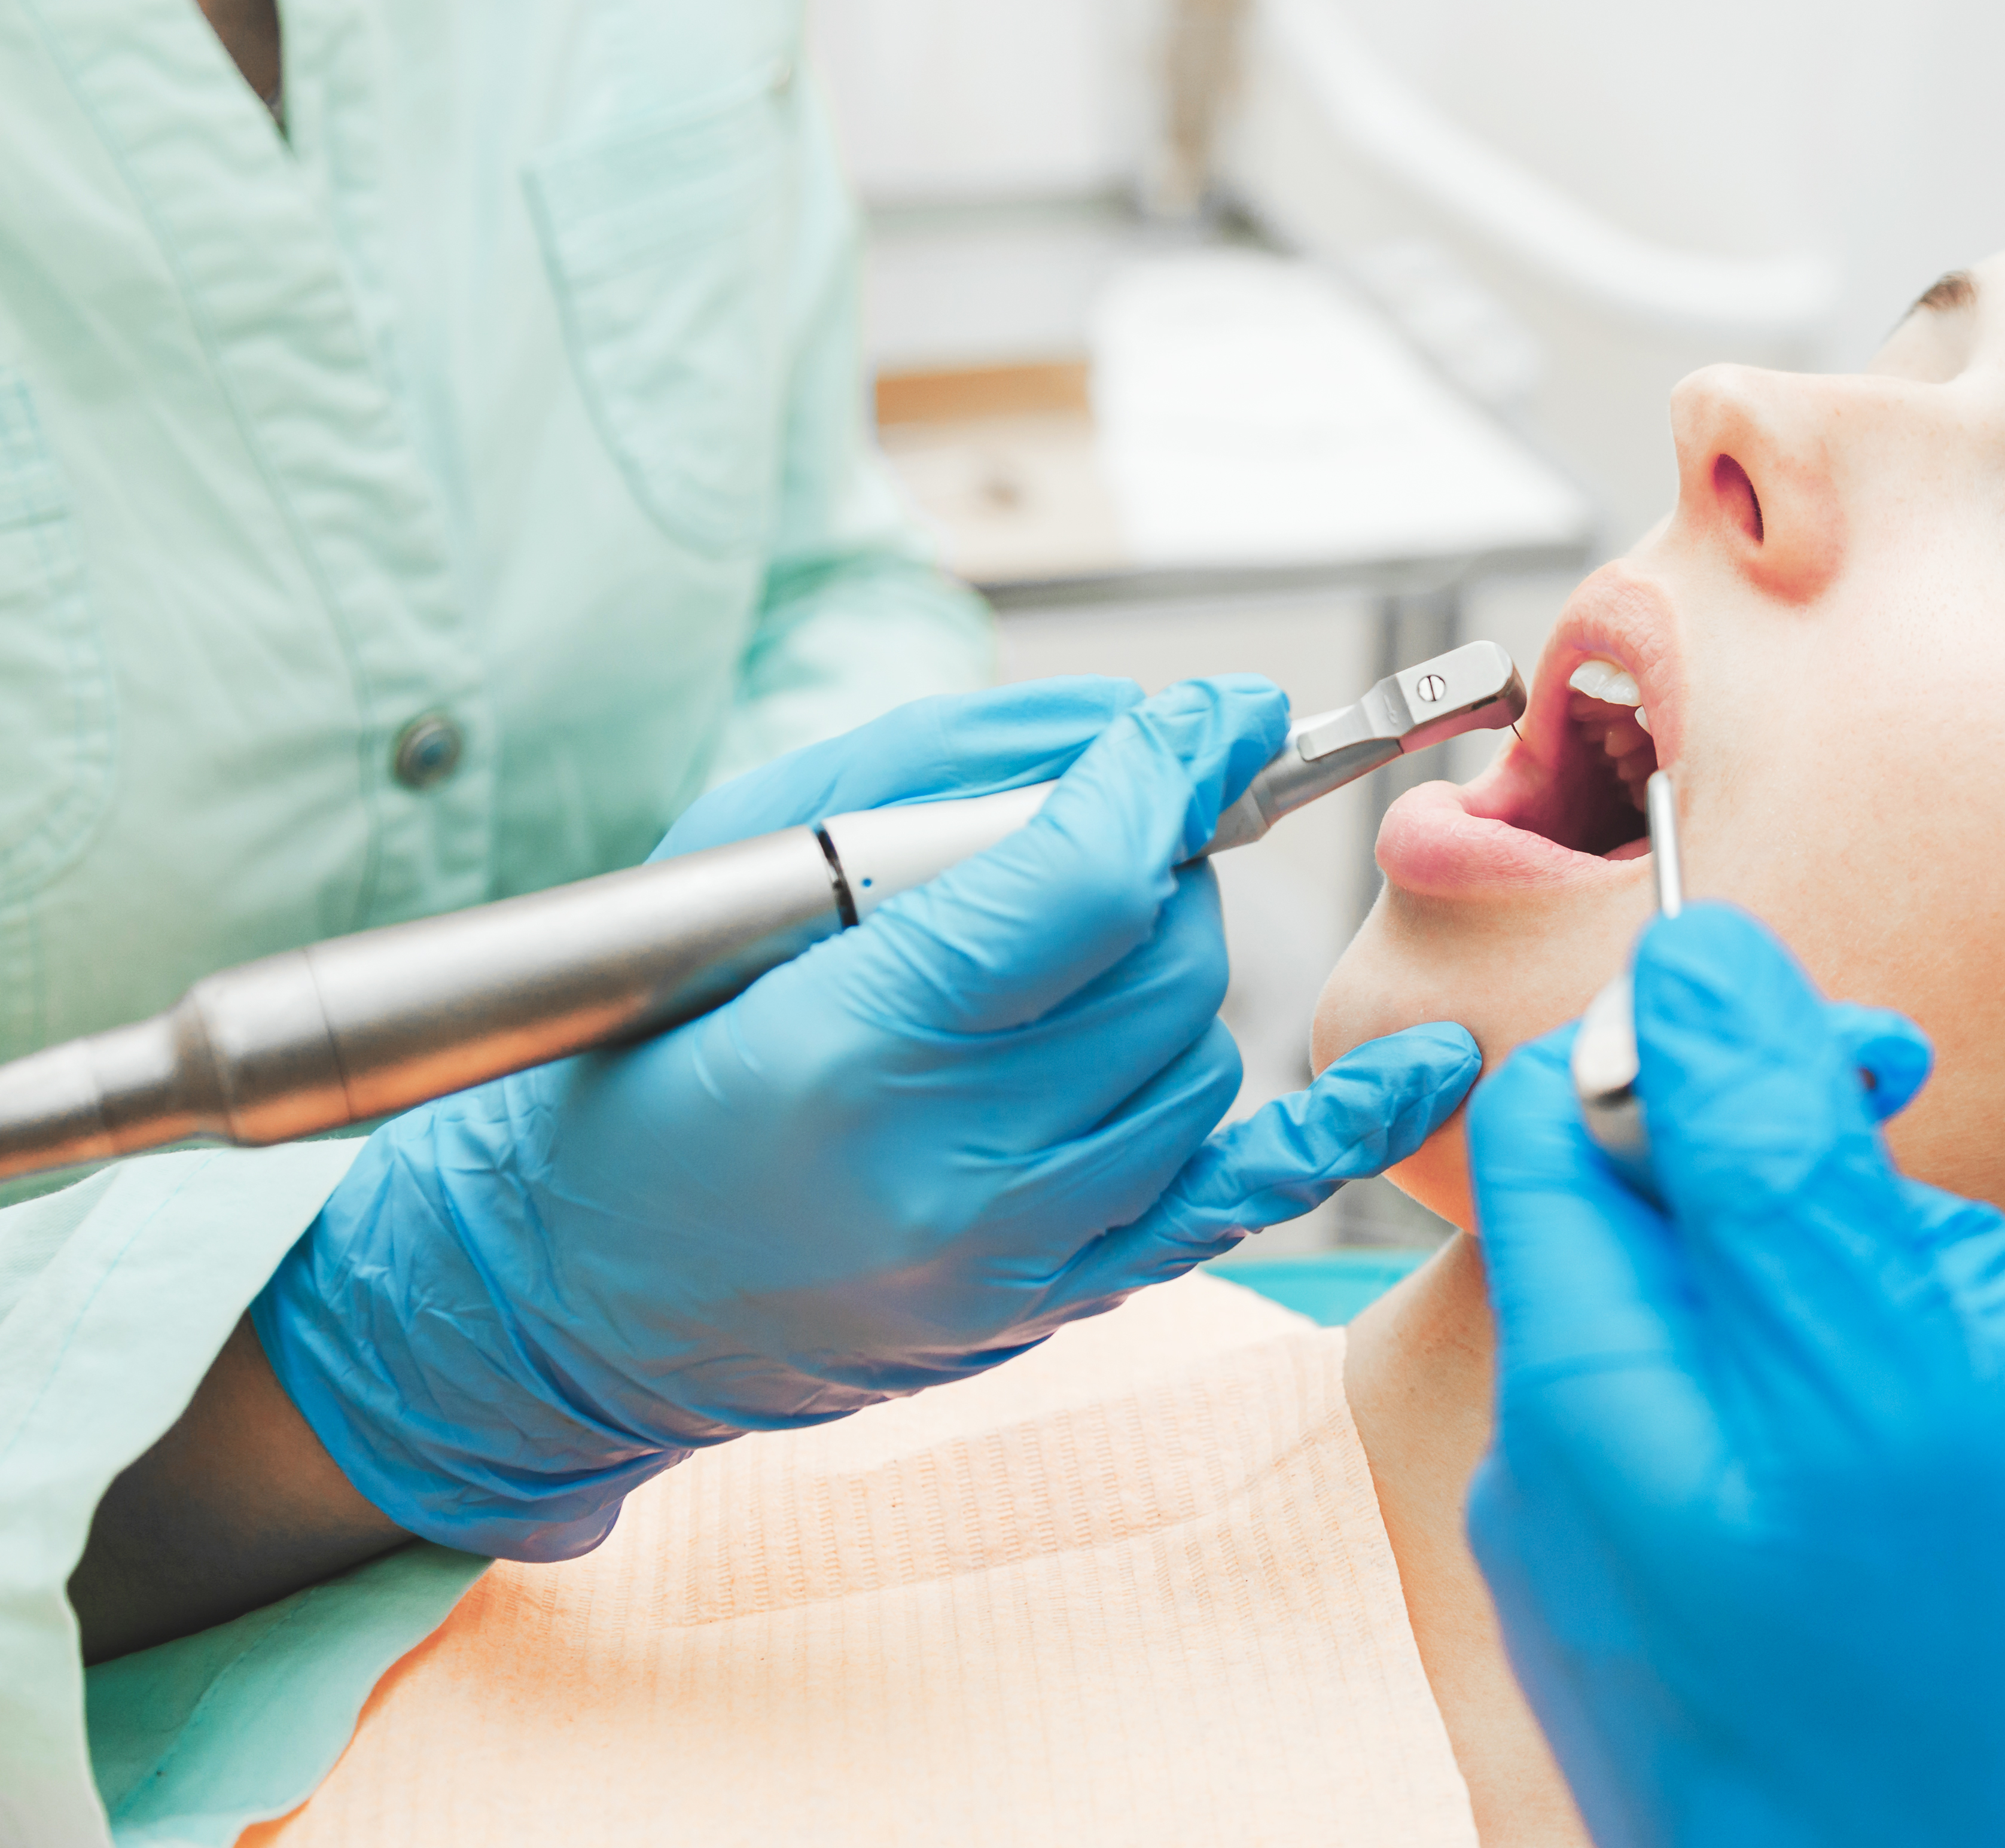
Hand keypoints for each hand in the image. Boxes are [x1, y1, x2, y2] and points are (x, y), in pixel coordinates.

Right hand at [253, 677, 1482, 1556]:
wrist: (570, 1291)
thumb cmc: (644, 1050)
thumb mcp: (750, 870)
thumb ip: (940, 779)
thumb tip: (1133, 735)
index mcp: (855, 1044)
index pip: (1085, 876)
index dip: (1174, 770)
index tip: (1225, 711)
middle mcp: (952, 1168)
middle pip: (1164, 961)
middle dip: (1156, 871)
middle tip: (1097, 849)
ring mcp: (1019, 1256)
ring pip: (1202, 1054)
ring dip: (1169, 979)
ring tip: (1068, 965)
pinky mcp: (1059, 1303)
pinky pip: (1246, 1196)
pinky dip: (1346, 1122)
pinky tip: (1424, 1060)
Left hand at [1465, 905, 2004, 1847]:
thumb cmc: (1941, 1732)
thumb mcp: (1880, 1387)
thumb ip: (1774, 1162)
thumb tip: (1694, 962)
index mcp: (1580, 1388)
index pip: (1576, 1113)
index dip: (1723, 1052)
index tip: (1876, 1072)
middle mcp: (1578, 1462)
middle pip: (1704, 1221)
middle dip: (1869, 1244)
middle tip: (1964, 1350)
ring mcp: (1642, 1550)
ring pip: (1785, 1341)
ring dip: (1917, 1366)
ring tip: (1992, 1484)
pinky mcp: (1714, 1617)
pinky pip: (1805, 1462)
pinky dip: (1910, 1473)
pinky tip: (1982, 1554)